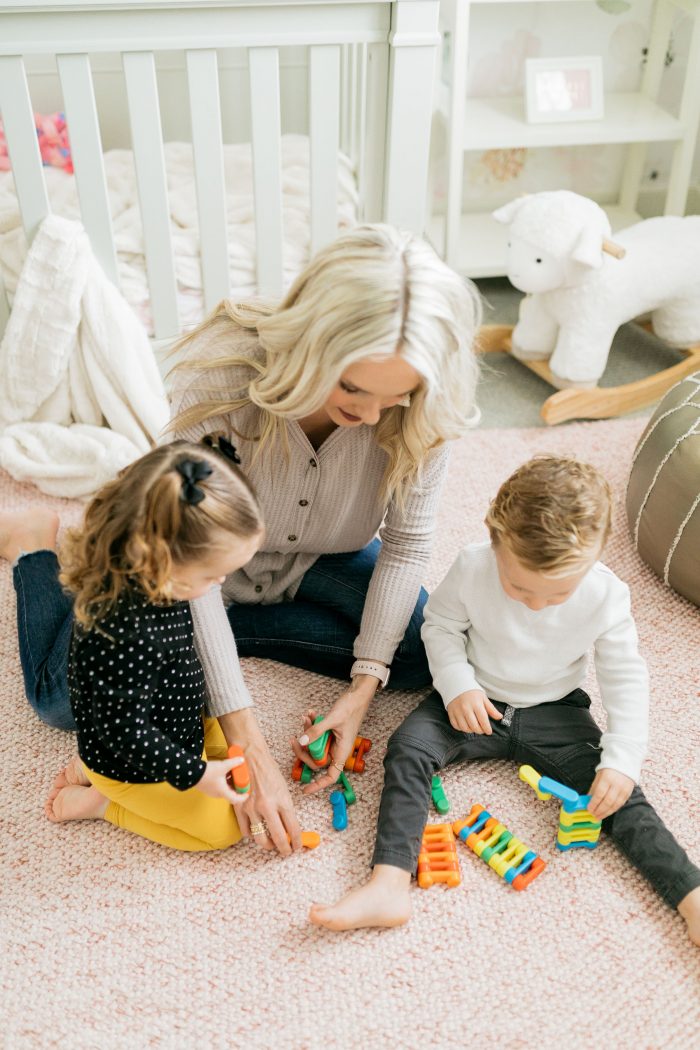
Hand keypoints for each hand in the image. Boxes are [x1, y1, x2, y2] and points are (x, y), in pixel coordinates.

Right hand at [196, 756, 247, 804]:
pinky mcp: (208, 788)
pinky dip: (224, 782)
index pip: (236, 800)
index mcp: (223, 792)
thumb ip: (233, 763)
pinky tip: (225, 772)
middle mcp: (218, 794)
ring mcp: (212, 792)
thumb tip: (242, 760)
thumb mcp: (223, 766)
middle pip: (231, 794)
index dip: (243, 797)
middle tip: (242, 780)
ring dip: (231, 783)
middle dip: (238, 787)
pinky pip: (220, 787)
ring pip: (225, 790)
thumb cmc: (208, 772)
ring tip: (234, 773)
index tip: (248, 792)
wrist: (190, 773)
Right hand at [218, 709, 301, 855]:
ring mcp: (251, 808)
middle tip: (286, 851)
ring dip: (268, 845)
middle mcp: (267, 806)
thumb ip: (285, 808)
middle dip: (284, 849)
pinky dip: (251, 835)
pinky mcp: (238, 807)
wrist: (250, 755)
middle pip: (278, 838)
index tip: (298, 847)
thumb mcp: (283, 788)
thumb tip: (289, 828)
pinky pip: (245, 831)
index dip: (297, 842)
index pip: (293, 828)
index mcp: (282, 799)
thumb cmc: (269, 770)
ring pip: (260, 839)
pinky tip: (256, 833)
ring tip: (271, 845)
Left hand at [290, 676, 376, 795]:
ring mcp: (333, 741)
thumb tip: (302, 742)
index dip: (318, 785)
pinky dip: (311, 726)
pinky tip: (310, 714)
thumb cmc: (351, 707)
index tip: (305, 790)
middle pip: (316, 759)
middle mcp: (337, 749)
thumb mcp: (332, 719)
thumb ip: (316, 732)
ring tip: (305, 718)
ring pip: (314, 745)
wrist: (357, 695)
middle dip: (304, 749)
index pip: (331, 775)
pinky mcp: (329, 733)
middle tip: (296, 739)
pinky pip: (316, 734)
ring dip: (307, 732)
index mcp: (342, 751)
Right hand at [446, 689, 502, 733]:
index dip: (487, 728)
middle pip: (474, 726)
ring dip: (471, 730)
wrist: (457, 684)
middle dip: (480, 731)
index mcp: (476, 704)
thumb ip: (491, 709)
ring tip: (474, 727)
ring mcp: (457, 711)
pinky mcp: (451, 713)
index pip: (483, 720)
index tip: (489, 731)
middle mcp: (466, 708)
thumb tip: (499, 717)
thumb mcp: (483, 698)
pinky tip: (465, 725)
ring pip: (464, 728)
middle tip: (482, 729)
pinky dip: (461, 728)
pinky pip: (456, 725)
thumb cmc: (471, 691)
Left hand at [586, 768, 633, 819]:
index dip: (594, 803)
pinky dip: (613, 810)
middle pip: (607, 801)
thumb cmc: (609, 770)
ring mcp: (624, 790)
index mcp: (607, 778)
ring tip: (599, 817)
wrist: (625, 763)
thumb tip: (588, 800)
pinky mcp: (628, 793)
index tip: (589, 809)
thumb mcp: (599, 776)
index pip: (599, 794)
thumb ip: (594, 789)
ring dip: (606, 813)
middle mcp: (616, 784)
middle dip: (599, 811)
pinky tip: (607, 812)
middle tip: (593, 816)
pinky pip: (620, 805)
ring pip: (615, 805)